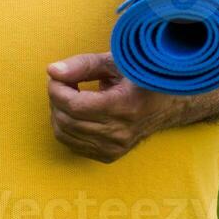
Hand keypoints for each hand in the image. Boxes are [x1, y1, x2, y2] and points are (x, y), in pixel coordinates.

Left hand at [46, 53, 186, 163]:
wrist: (166, 104)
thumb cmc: (139, 77)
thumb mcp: (115, 62)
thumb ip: (82, 64)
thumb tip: (52, 71)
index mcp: (125, 107)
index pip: (74, 105)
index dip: (57, 88)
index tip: (57, 75)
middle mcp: (120, 133)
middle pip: (66, 119)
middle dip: (55, 97)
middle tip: (62, 81)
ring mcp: (114, 148)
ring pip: (64, 133)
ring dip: (58, 111)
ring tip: (69, 94)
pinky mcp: (109, 155)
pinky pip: (71, 144)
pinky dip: (65, 126)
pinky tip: (75, 111)